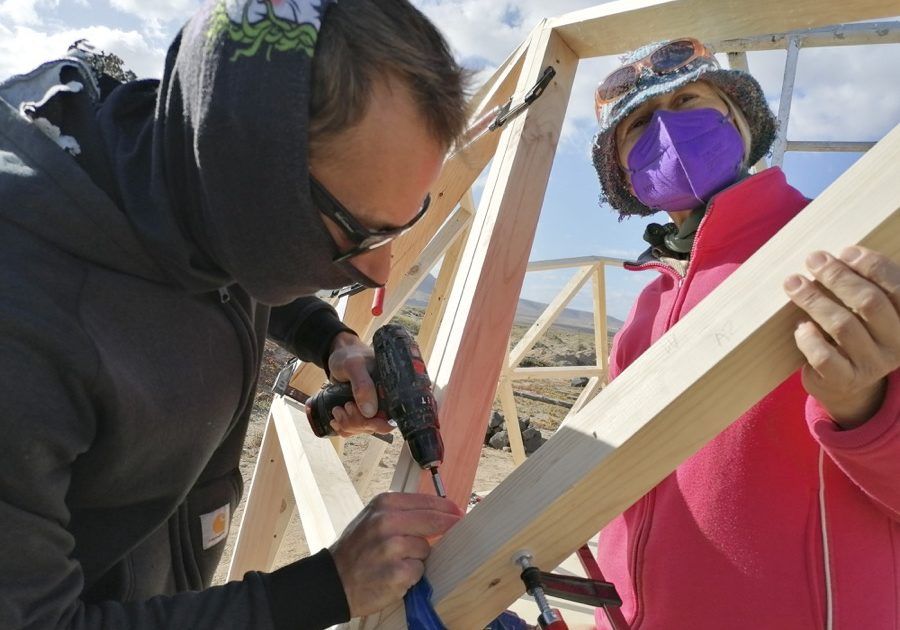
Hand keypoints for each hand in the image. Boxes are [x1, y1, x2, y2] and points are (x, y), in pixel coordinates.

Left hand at [327, 332, 393, 435]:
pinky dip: (343, 427)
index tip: (354, 408)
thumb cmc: (349, 355)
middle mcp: (385, 402)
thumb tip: (370, 413)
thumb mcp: (354, 366)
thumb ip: (362, 386)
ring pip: (363, 429)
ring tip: (337, 409)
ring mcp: (373, 407)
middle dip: (356, 422)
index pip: (390, 420)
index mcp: (391, 391)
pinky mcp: (361, 411)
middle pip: (375, 427)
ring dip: (347, 424)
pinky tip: (335, 419)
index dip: (373, 422)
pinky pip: (355, 429)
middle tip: (344, 406)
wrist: (339, 355)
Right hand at [329, 492, 462, 616]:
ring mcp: (392, 548)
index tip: (459, 513)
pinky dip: (412, 575)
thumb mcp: (373, 518)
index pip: (427, 501)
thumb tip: (439, 511)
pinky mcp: (397, 573)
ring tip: (399, 561)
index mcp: (384, 504)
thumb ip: (402, 512)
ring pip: (426, 549)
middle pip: (434, 521)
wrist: (332, 581)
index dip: (447, 508)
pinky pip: (419, 570)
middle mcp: (387, 522)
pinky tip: (396, 575)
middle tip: (458, 528)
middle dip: (449, 526)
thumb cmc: (357, 548)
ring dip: (419, 557)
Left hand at [784, 246, 899, 427]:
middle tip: (813, 260)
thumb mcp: (866, 307)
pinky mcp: (845, 380)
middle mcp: (897, 343)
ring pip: (843, 326)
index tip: (845, 251)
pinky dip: (809, 338)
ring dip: (815, 300)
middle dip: (837, 277)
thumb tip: (829, 257)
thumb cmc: (854, 331)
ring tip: (793, 283)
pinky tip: (801, 326)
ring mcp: (873, 365)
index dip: (871, 265)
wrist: (845, 381)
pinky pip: (824, 356)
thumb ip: (861, 283)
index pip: (898, 286)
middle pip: (869, 302)